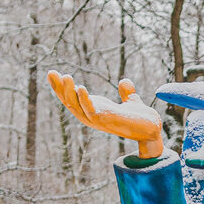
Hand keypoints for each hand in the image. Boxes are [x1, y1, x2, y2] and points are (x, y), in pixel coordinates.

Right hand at [49, 72, 164, 159]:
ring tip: (65, 76)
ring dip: (69, 93)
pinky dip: (85, 100)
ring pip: (77, 107)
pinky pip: (92, 112)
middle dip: (59, 89)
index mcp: (94, 111)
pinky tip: (81, 87)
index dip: (61, 88)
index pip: (72, 99)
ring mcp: (99, 121)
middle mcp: (92, 117)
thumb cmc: (140, 119)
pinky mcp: (108, 121)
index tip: (52, 74)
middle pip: (70, 103)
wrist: (152, 130)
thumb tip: (124, 81)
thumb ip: (126, 93)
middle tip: (51, 73)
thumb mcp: (130, 103)